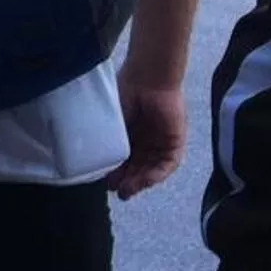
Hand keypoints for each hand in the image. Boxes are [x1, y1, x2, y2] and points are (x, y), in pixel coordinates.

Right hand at [107, 72, 186, 198]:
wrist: (148, 78)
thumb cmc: (125, 93)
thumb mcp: (111, 121)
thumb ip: (107, 140)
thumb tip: (95, 162)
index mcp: (128, 133)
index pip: (122, 160)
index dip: (114, 173)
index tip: (104, 182)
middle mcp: (145, 140)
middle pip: (137, 167)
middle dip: (127, 182)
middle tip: (116, 191)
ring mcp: (160, 142)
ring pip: (152, 169)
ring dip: (140, 182)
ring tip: (128, 190)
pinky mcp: (175, 141)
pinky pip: (169, 164)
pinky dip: (158, 174)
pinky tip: (146, 180)